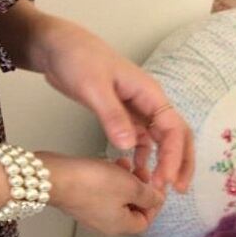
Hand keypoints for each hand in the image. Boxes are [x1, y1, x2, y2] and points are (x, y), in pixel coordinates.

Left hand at [28, 13, 194, 193]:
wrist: (57, 47)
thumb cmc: (78, 59)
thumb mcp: (93, 87)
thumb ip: (111, 116)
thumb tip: (129, 145)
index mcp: (149, 93)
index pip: (173, 129)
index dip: (175, 157)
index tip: (167, 180)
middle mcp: (147, 102)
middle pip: (174, 135)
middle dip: (178, 162)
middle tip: (174, 189)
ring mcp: (134, 108)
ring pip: (158, 139)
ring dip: (161, 161)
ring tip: (155, 186)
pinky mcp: (119, 113)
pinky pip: (138, 138)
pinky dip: (141, 154)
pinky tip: (135, 170)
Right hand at [37, 150, 166, 235]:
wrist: (55, 177)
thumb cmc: (89, 184)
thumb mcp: (131, 186)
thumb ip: (149, 195)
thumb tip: (157, 199)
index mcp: (120, 225)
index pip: (146, 220)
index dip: (154, 202)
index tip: (155, 184)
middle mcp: (104, 223)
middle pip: (131, 208)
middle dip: (138, 188)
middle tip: (140, 171)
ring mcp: (89, 211)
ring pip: (115, 197)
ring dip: (124, 180)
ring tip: (123, 163)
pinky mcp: (78, 199)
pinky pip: (100, 191)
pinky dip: (108, 178)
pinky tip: (106, 165)